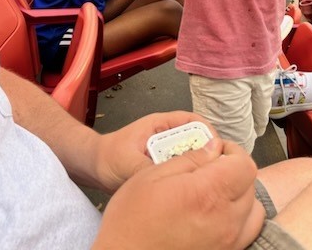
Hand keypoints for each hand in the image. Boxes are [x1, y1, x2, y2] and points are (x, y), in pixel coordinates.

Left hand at [93, 111, 214, 191]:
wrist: (95, 167)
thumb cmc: (109, 157)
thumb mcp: (127, 163)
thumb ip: (147, 169)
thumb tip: (166, 179)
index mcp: (160, 125)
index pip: (192, 121)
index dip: (207, 132)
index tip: (216, 149)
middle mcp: (167, 136)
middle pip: (197, 139)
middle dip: (208, 153)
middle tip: (214, 169)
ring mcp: (168, 151)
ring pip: (193, 155)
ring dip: (198, 166)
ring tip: (203, 180)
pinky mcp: (166, 167)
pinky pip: (184, 169)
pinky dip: (189, 177)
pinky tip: (190, 190)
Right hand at [93, 136, 264, 249]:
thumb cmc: (131, 219)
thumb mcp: (153, 175)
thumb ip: (190, 159)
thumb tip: (214, 147)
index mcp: (207, 194)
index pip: (245, 165)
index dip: (233, 152)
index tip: (217, 150)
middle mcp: (224, 220)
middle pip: (250, 186)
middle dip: (234, 170)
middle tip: (210, 168)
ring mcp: (226, 242)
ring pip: (253, 210)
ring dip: (240, 195)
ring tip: (215, 191)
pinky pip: (246, 233)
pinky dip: (239, 219)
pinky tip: (216, 214)